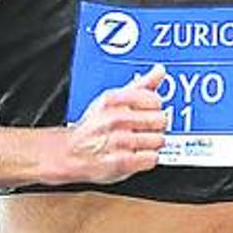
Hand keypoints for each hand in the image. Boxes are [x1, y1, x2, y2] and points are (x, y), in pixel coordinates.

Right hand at [60, 64, 167, 183]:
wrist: (71, 153)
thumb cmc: (93, 127)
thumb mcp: (111, 99)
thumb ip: (139, 85)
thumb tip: (159, 70)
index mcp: (113, 99)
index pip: (154, 99)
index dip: (154, 107)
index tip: (147, 111)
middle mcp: (116, 118)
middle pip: (160, 120)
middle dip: (155, 126)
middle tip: (143, 129)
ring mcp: (119, 141)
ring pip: (159, 140)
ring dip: (151, 144)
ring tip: (137, 143)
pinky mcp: (121, 162)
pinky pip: (152, 158)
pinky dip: (147, 159)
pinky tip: (135, 155)